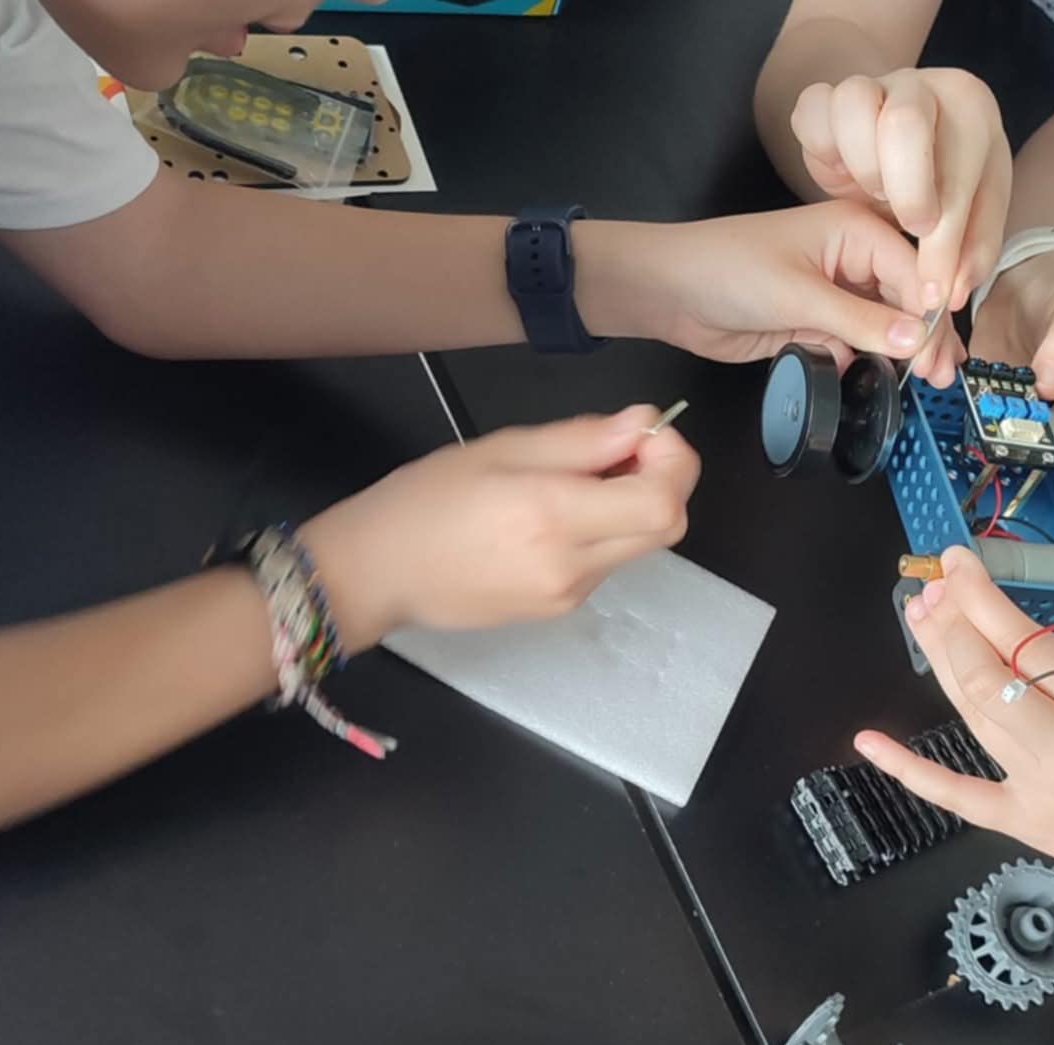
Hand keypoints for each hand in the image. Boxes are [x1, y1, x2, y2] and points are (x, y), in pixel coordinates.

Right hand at [301, 406, 697, 646]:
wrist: (379, 574)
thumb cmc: (426, 501)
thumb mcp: (500, 450)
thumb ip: (580, 440)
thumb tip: (643, 425)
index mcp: (553, 516)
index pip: (662, 502)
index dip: (673, 463)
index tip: (645, 435)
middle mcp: (571, 565)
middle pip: (667, 528)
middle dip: (663, 482)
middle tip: (621, 453)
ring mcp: (568, 594)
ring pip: (640, 546)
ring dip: (631, 507)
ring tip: (577, 481)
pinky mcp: (560, 610)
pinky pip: (607, 564)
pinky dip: (604, 532)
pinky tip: (557, 517)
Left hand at [578, 203, 963, 385]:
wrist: (672, 293)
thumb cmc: (729, 270)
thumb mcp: (799, 295)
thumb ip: (858, 320)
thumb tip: (915, 339)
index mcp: (856, 230)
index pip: (913, 271)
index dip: (931, 314)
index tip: (940, 354)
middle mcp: (854, 258)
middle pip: (906, 299)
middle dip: (925, 337)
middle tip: (940, 377)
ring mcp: (836, 293)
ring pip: (884, 326)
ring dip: (902, 354)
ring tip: (924, 384)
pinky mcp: (817, 324)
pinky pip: (856, 345)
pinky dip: (868, 362)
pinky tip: (881, 382)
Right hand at [790, 68, 1010, 310]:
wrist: (899, 148)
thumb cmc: (940, 185)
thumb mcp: (971, 219)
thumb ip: (970, 254)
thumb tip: (951, 294)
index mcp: (971, 109)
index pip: (959, 177)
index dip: (945, 245)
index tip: (934, 292)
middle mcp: (922, 87)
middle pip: (905, 124)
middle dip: (908, 191)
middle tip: (911, 228)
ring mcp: (871, 85)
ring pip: (853, 104)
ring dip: (864, 167)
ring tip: (876, 196)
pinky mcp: (827, 98)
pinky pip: (812, 109)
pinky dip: (821, 148)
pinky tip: (841, 174)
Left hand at [852, 546, 1053, 956]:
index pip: (1034, 645)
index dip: (987, 599)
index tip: (960, 562)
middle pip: (991, 678)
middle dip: (954, 623)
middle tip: (934, 584)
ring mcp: (1039, 791)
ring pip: (973, 716)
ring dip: (940, 662)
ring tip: (918, 615)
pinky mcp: (1022, 823)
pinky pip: (956, 793)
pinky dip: (908, 768)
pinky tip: (868, 740)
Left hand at [972, 249, 1053, 489]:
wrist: (1032, 271)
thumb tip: (1052, 384)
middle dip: (1035, 495)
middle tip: (1005, 510)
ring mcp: (1041, 426)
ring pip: (1024, 466)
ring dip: (1000, 475)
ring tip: (974, 492)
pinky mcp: (1005, 415)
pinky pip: (991, 441)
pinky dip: (975, 448)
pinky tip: (955, 458)